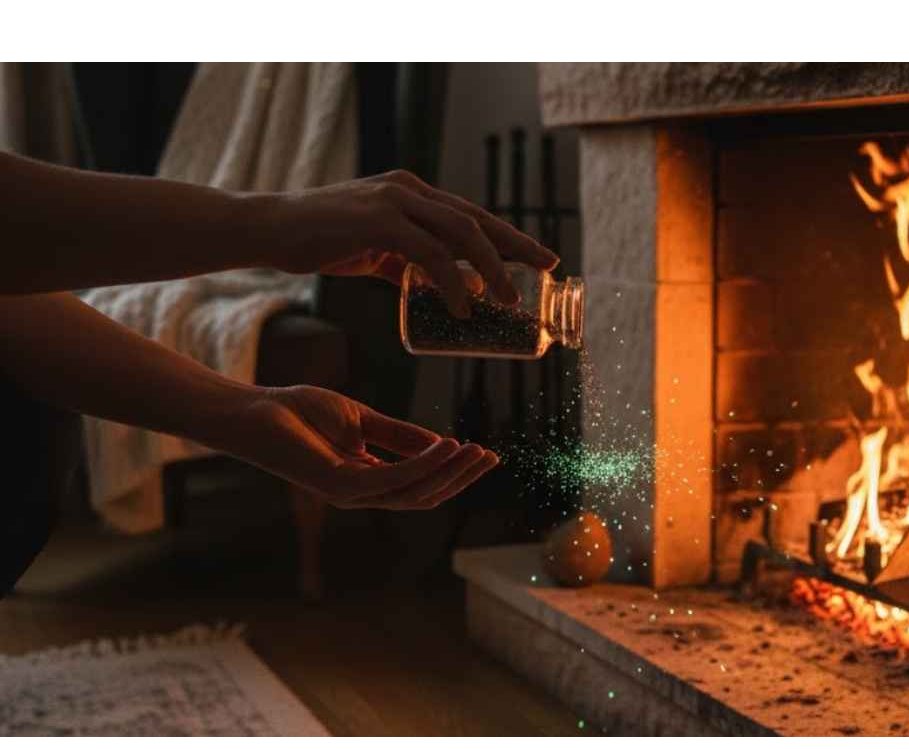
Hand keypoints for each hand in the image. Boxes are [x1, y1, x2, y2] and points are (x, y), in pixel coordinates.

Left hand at [226, 385, 498, 509]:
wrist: (256, 410)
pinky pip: (393, 480)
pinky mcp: (340, 486)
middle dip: (460, 478)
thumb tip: (441, 443)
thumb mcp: (363, 420)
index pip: (421, 485)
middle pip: (424, 496)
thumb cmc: (301, 412)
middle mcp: (362, 495)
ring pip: (414, 494)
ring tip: (474, 451)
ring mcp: (350, 494)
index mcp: (368, 480)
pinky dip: (423, 465)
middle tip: (490, 456)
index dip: (456, 472)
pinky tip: (445, 447)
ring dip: (449, 473)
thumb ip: (399, 435)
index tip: (487, 454)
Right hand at [260, 170, 558, 317]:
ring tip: (509, 302)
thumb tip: (436, 288)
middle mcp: (409, 191)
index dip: (509, 237)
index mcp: (412, 194)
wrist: (268, 230)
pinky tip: (461, 308)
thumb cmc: (317, 240)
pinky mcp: (378, 222)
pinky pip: (428, 254)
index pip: (472, 215)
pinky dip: (450, 282)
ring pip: (461, 234)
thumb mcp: (372, 250)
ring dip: (490, 270)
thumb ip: (403, 263)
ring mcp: (395, 202)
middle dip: (517, 246)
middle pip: (478, 219)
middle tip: (549, 269)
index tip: (540, 258)